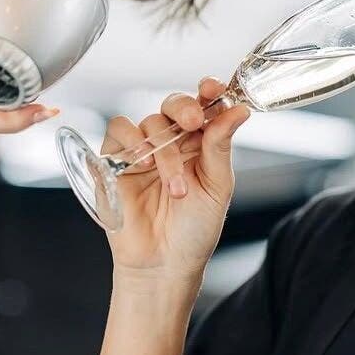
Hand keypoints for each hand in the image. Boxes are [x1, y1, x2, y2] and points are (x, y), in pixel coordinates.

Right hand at [101, 77, 250, 282]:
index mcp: (201, 145)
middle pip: (174, 105)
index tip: (215, 89)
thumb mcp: (216, 187)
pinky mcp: (116, 161)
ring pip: (150, 122)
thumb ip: (220, 146)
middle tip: (193, 122)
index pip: (205, 106)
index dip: (209, 92)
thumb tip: (238, 111)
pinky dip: (131, 140)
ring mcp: (144, 150)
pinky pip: (118, 131)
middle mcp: (172, 143)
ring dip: (164, 150)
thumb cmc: (194, 232)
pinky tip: (143, 164)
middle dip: (185, 108)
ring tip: (174, 186)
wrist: (163, 265)